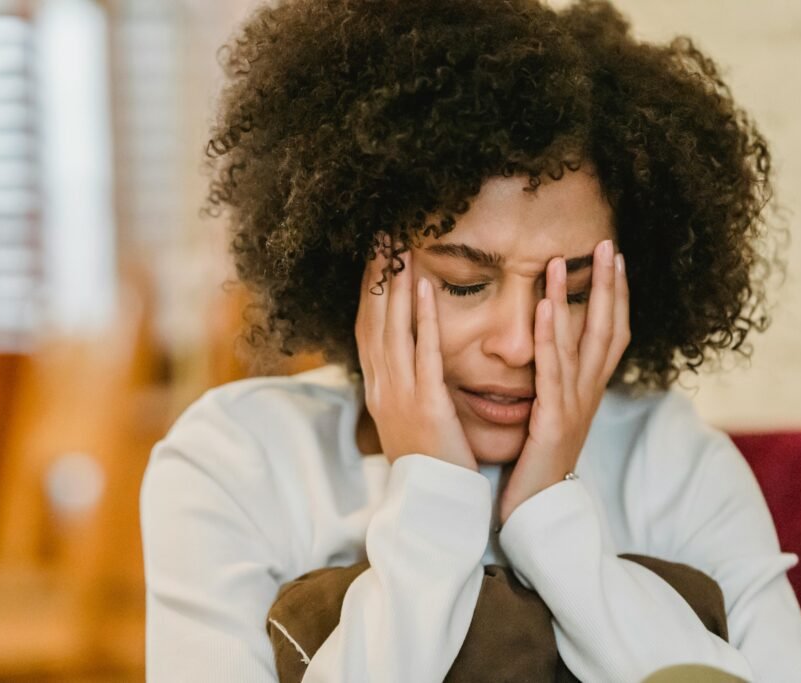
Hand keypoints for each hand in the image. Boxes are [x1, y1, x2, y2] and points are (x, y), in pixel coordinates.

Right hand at [355, 235, 477, 471]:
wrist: (433, 503)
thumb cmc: (429, 460)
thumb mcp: (408, 418)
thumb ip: (406, 385)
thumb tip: (408, 358)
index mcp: (378, 389)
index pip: (367, 328)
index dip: (369, 289)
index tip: (375, 255)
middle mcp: (381, 386)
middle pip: (373, 319)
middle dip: (376, 275)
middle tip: (381, 234)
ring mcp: (400, 395)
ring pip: (392, 328)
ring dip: (395, 285)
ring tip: (400, 247)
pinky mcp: (426, 403)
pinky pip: (424, 352)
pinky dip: (423, 318)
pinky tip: (426, 287)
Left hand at [499, 239, 629, 523]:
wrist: (537, 514)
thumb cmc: (536, 466)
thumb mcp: (548, 416)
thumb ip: (551, 385)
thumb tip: (545, 352)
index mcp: (586, 392)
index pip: (610, 334)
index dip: (616, 296)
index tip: (615, 259)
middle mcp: (588, 394)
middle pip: (609, 329)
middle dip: (609, 286)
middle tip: (609, 245)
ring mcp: (575, 407)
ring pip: (582, 343)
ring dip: (576, 299)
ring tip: (566, 261)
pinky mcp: (554, 421)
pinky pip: (553, 371)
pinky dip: (549, 336)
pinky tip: (542, 307)